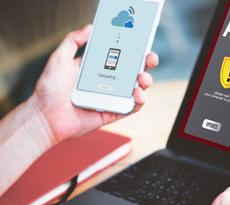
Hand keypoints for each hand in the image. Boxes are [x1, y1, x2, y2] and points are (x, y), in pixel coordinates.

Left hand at [31, 24, 158, 144]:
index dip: (133, 50)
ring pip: (137, 89)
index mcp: (97, 69)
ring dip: (145, 81)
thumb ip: (73, 41)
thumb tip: (89, 28)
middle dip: (145, 64)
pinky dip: (139, 101)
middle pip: (133, 72)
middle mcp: (107, 83)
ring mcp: (111, 98)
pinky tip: (137, 93)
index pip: (120, 57)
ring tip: (142, 78)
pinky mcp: (113, 113)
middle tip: (149, 59)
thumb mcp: (60, 58)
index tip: (141, 44)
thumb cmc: (50, 90)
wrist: (46, 116)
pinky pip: (132, 107)